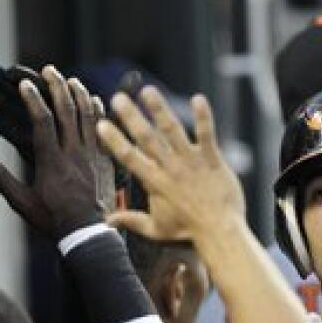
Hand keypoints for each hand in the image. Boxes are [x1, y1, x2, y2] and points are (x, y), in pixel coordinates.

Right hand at [0, 65, 110, 236]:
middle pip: (68, 112)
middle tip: (49, 70)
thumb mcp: (22, 203)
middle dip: (58, 87)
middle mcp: (74, 155)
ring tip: (71, 79)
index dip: (34, 100)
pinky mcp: (105, 161)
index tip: (24, 83)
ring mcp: (92, 157)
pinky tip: (95, 101)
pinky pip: (103, 131)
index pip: (43, 122)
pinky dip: (98, 113)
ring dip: (80, 95)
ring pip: (89, 118)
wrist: (89, 235)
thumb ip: (0, 179)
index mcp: (52, 162)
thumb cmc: (53, 221)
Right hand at [97, 88, 244, 242]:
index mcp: (155, 182)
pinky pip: (206, 135)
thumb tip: (107, 221)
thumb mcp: (156, 229)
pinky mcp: (211, 159)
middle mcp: (170, 169)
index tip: (101, 125)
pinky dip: (203, 117)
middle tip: (118, 98)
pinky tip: (198, 98)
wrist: (220, 232)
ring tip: (148, 91)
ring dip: (159, 110)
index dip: (114, 141)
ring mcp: (191, 162)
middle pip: (147, 138)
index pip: (129, 158)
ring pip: (173, 131)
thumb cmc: (189, 231)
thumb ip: (131, 221)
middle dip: (131, 117)